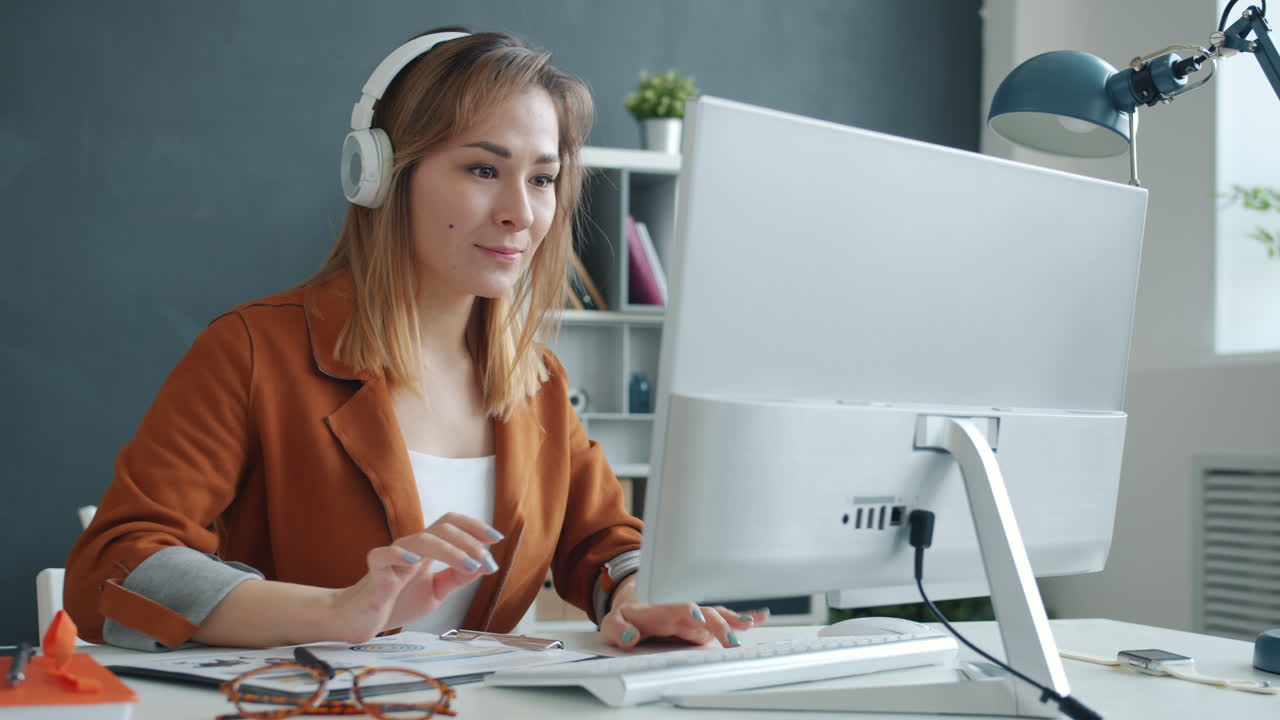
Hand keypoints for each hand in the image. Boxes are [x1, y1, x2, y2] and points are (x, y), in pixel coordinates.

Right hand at [330, 512, 503, 641]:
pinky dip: (400, 555)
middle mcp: (411, 547)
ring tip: (470, 564)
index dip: (474, 526)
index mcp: (426, 549)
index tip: (497, 538)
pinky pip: (384, 555)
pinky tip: (416, 562)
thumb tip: (482, 564)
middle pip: (442, 528)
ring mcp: (392, 557)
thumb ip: (456, 578)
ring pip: (422, 540)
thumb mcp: (436, 592)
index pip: (451, 524)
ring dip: (451, 550)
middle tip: (487, 562)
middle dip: (470, 541)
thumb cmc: (396, 602)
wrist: (361, 620)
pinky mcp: (374, 572)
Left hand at [599, 575, 769, 649]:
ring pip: (717, 615)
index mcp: (659, 610)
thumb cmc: (626, 617)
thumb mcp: (612, 624)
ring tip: (750, 623)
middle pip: (703, 614)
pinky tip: (760, 617)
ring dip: (733, 620)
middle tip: (730, 637)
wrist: (633, 601)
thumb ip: (618, 630)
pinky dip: (742, 617)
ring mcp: (694, 617)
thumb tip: (630, 638)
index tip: (697, 616)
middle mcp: (681, 612)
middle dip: (717, 624)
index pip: (674, 609)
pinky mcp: (702, 624)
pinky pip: (723, 619)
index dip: (685, 612)